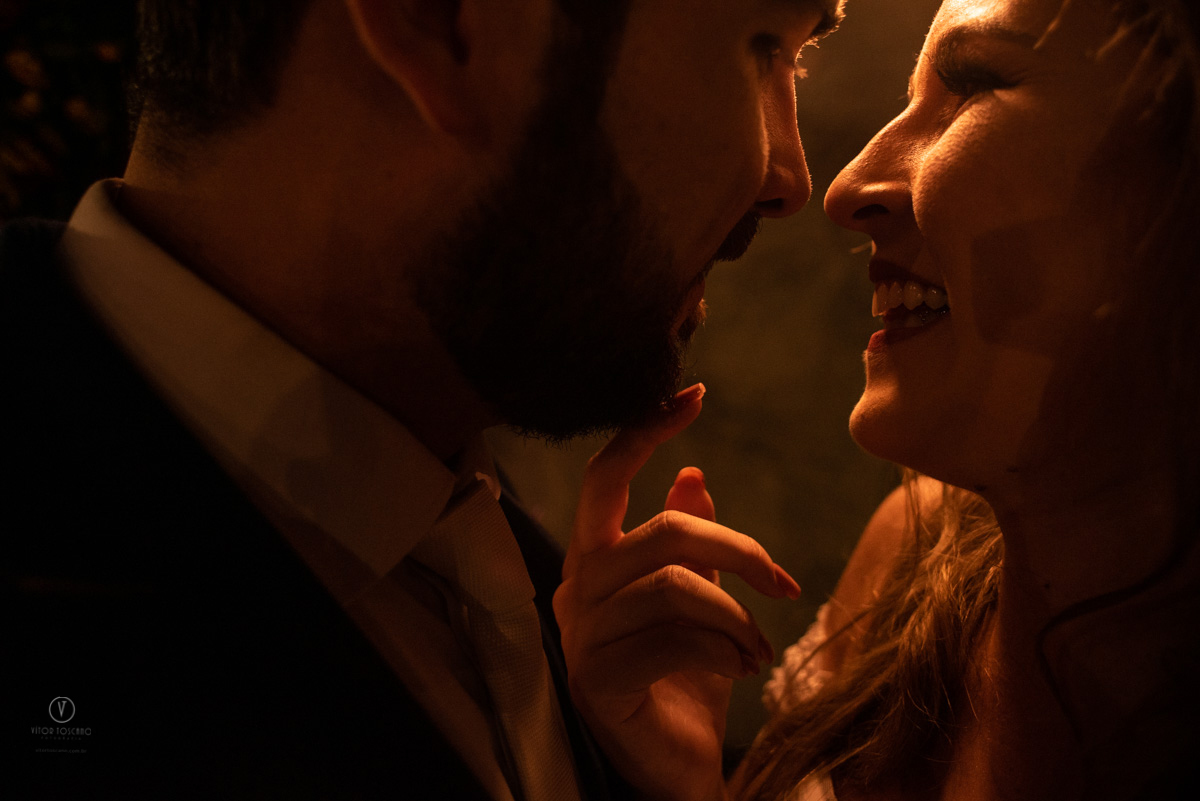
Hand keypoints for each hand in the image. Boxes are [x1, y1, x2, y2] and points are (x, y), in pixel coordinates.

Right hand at [553, 384, 800, 800]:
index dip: (645, 432)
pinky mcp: (597, 679)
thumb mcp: (695, 602)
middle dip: (736, 549)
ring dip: (736, 617)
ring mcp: (580, 636)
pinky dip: (724, 651)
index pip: (604, 479)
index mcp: (592, 560)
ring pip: (674, 587)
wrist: (676, 767)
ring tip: (758, 648)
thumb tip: (693, 475)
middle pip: (660, 532)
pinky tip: (741, 670)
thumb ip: (686, 544)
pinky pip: (674, 640)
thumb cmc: (685, 681)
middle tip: (783, 582)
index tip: (693, 396)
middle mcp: (575, 589)